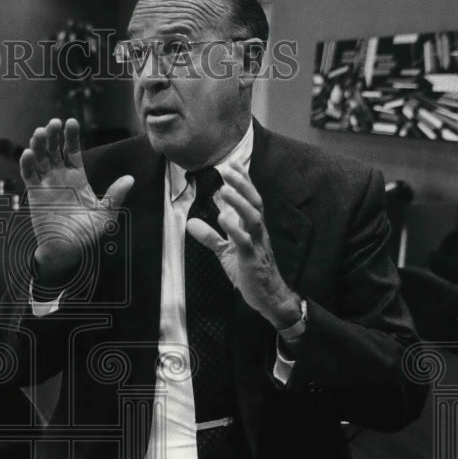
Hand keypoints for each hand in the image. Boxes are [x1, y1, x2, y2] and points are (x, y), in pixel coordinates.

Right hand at [20, 118, 133, 288]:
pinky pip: (29, 175)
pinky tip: (29, 152)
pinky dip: (27, 163)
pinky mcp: (35, 193)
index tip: (71, 121)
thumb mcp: (106, 215)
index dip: (71, 135)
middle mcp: (60, 176)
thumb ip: (115, 196)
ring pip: (40, 158)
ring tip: (39, 132)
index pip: (72, 150)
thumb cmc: (86, 233)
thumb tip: (130, 179)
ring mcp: (46, 183)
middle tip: (53, 123)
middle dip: (52, 135)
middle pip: (54, 149)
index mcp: (77, 176)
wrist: (66, 249)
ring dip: (38, 144)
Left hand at [186, 158, 300, 328]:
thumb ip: (210, 236)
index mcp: (253, 227)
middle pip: (254, 202)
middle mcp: (258, 231)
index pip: (250, 198)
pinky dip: (234, 229)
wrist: (267, 296)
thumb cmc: (248, 270)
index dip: (242, 181)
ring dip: (239, 202)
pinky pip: (244, 242)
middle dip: (242, 184)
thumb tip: (190, 223)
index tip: (232, 163)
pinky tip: (223, 218)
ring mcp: (257, 244)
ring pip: (252, 218)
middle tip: (227, 168)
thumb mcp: (225, 251)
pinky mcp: (251, 259)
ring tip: (224, 189)